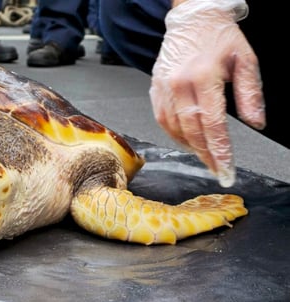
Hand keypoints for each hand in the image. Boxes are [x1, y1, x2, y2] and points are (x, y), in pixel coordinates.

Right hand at [149, 0, 264, 186]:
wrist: (192, 19)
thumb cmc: (219, 38)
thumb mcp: (246, 60)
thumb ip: (250, 94)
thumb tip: (256, 122)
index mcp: (203, 77)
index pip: (212, 123)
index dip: (220, 150)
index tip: (226, 169)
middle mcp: (179, 85)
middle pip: (192, 131)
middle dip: (206, 155)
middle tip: (218, 171)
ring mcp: (163, 88)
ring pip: (174, 129)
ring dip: (191, 147)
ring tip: (206, 157)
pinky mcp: (154, 90)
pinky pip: (162, 120)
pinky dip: (175, 135)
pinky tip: (188, 141)